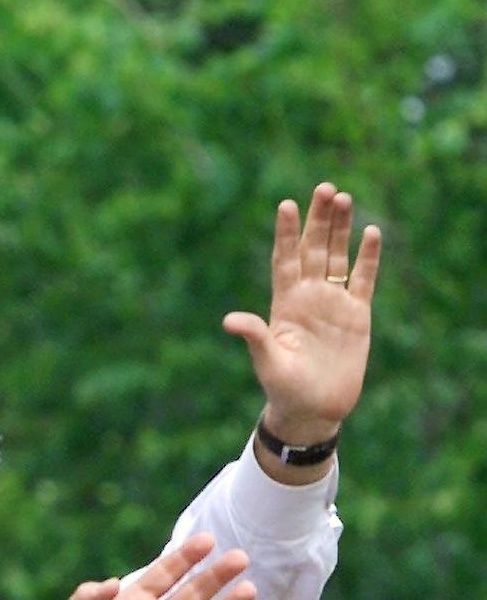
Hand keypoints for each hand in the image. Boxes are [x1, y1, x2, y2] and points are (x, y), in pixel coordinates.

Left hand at [222, 181, 382, 444]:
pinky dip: (367, 257)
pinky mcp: (357, 315)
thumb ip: (255, 336)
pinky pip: (363, 279)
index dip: (286, 233)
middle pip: (313, 249)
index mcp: (284, 304)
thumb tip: (229, 321)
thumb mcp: (268, 362)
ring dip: (340, 229)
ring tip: (344, 198)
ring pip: (337, 257)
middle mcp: (308, 297)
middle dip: (318, 220)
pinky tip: (370, 233)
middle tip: (324, 188)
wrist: (313, 411)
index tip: (286, 205)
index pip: (284, 260)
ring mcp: (333, 304)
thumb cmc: (284, 390)